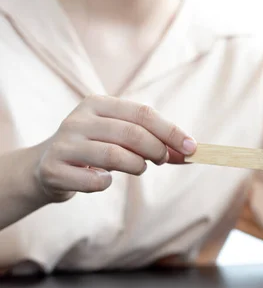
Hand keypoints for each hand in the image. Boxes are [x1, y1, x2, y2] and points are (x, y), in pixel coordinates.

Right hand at [33, 95, 196, 201]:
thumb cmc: (95, 151)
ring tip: (138, 168)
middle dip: (157, 150)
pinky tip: (103, 179)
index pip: (143, 114)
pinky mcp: (54, 169)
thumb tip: (190, 151)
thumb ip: (152, 141)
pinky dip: (107, 183)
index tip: (192, 147)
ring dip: (137, 166)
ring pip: (115, 155)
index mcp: (97, 104)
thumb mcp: (120, 138)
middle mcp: (78, 120)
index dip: (171, 131)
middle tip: (163, 160)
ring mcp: (64, 144)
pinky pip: (95, 181)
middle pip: (132, 134)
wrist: (45, 169)